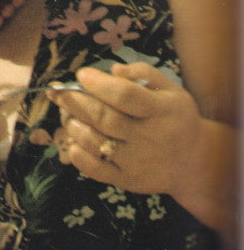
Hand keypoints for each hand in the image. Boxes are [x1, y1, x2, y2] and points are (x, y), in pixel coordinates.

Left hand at [48, 62, 204, 197]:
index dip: (99, 84)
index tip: (81, 75)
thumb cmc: (174, 117)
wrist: (192, 161)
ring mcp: (137, 161)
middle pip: (104, 118)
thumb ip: (143, 74)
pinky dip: (79, 156)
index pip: (125, 95)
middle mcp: (149, 137)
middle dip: (75, 102)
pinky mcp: (127, 180)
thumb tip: (113, 69)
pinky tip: (72, 142)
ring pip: (96, 142)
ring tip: (66, 114)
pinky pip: (96, 170)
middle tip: (57, 91)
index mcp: (161, 110)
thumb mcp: (170, 90)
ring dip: (73, 125)